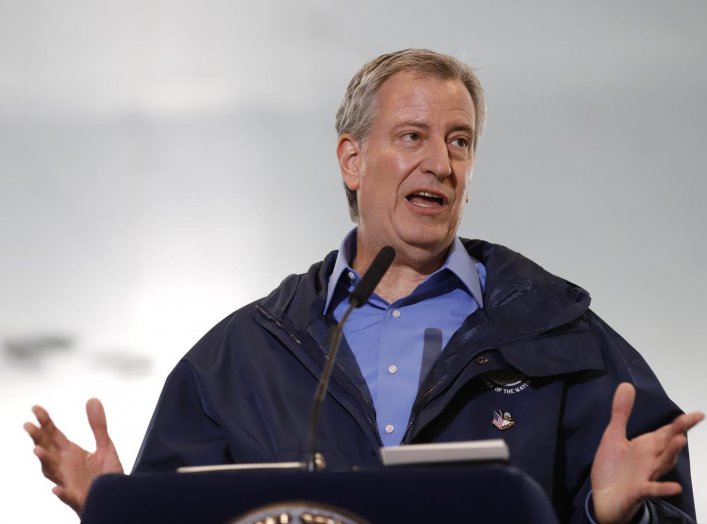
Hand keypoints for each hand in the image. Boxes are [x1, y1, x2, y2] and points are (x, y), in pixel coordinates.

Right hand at [24, 398, 123, 514]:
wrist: (115, 499)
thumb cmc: (106, 475)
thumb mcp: (105, 446)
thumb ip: (98, 425)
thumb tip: (92, 399)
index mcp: (70, 453)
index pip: (53, 435)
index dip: (45, 422)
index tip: (35, 408)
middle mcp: (65, 466)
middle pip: (47, 450)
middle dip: (38, 438)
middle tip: (28, 425)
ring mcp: (69, 482)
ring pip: (52, 473)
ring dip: (45, 462)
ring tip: (37, 450)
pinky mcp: (78, 498)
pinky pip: (68, 497)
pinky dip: (61, 494)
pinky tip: (56, 489)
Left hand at [591, 383, 703, 523]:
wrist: (604, 498)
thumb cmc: (613, 468)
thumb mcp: (614, 436)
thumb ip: (622, 412)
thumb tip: (626, 385)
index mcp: (646, 446)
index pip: (666, 431)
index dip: (681, 422)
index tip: (698, 414)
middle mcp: (650, 460)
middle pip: (667, 444)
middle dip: (677, 432)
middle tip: (691, 419)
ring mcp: (646, 475)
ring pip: (662, 463)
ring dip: (671, 453)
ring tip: (680, 440)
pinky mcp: (638, 491)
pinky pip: (652, 489)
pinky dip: (663, 488)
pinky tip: (675, 487)